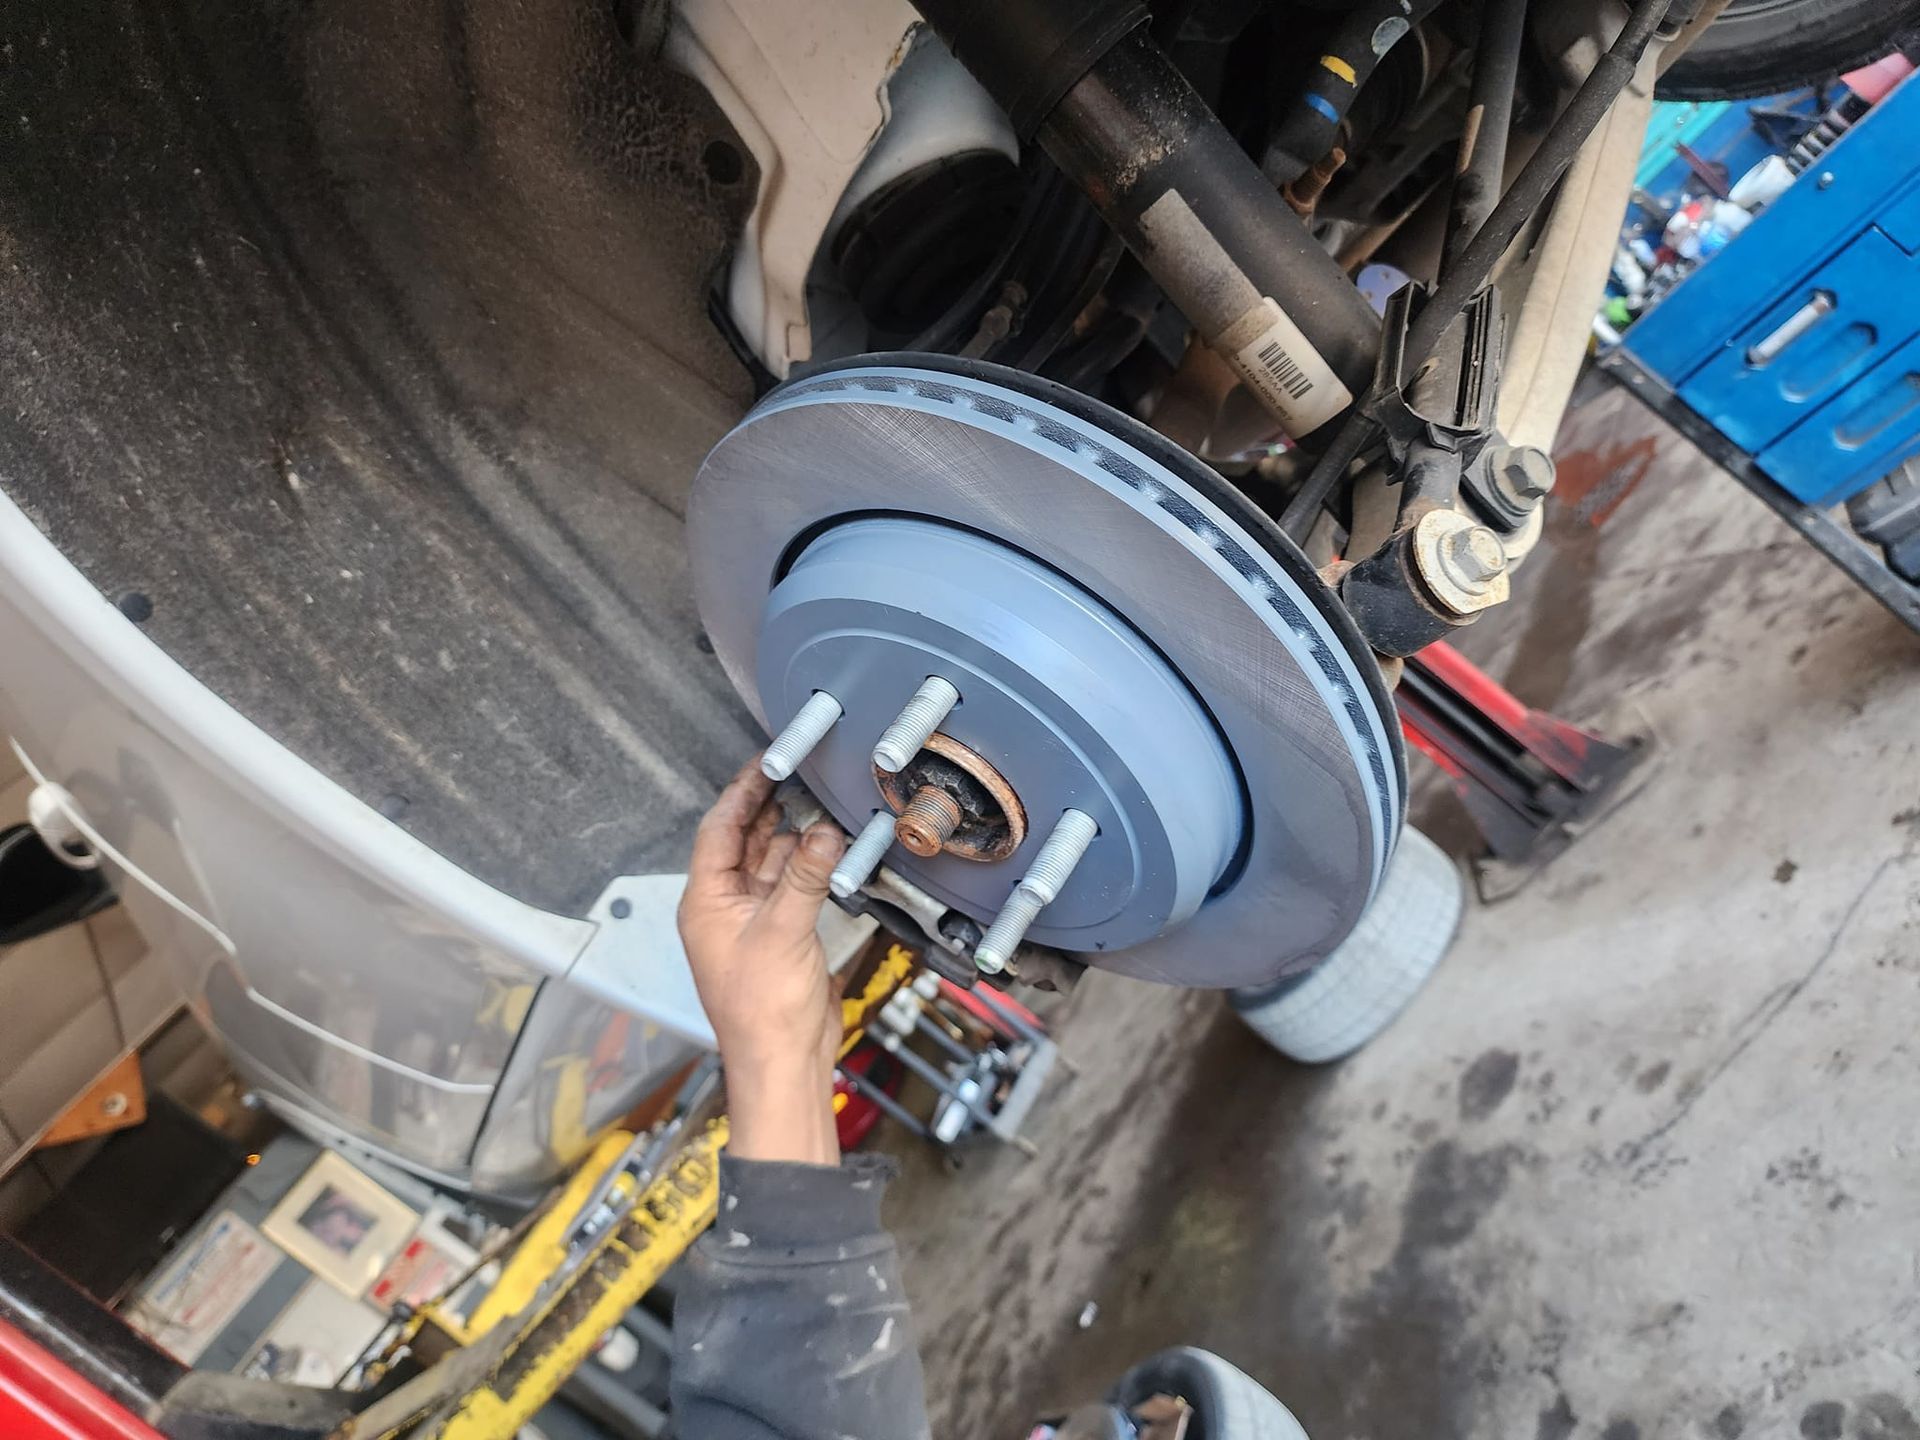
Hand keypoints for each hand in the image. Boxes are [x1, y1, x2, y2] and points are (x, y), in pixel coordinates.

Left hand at [678, 758, 849, 1165]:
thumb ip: (805, 876)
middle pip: (745, 842)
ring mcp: (755, 921)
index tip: (765, 761)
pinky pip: (794, 887)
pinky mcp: (783, 935)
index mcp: (705, 902)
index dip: (741, 793)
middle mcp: (725, 907)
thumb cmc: (762, 1011)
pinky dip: (811, 865)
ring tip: (821, 799)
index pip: (718, 831)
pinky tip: (832, 846)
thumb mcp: (783, 932)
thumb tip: (825, 832)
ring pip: (773, 862)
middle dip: (771, 807)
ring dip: (795, 835)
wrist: (783, 1062)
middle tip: (799, 771)